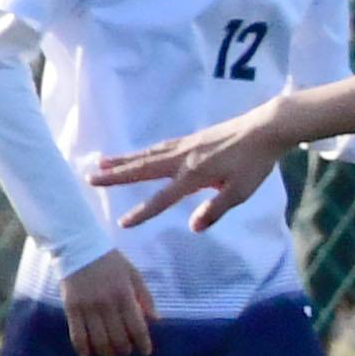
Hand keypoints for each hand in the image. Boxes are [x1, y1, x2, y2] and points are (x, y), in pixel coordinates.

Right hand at [60, 249, 156, 355]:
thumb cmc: (111, 261)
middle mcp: (107, 304)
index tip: (145, 352)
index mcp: (125, 295)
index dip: (143, 343)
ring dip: (106, 353)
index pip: (137, 327)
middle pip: (118, 338)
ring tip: (109, 355)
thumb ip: (145, 297)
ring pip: (99, 340)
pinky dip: (82, 348)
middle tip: (125, 353)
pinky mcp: (71, 308)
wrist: (79, 246)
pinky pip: (76, 334)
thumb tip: (156, 320)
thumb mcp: (134, 274)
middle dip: (124, 351)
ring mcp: (88, 307)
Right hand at [92, 98, 293, 231]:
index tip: (122, 222)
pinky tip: (137, 154)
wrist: (265, 128)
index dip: (143, 212)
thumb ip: (214, 209)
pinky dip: (142, 151)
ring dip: (123, 160)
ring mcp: (185, 145)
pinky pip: (159, 146)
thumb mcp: (240, 192)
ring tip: (101, 163)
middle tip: (89, 178)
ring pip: (147, 154)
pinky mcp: (191, 138)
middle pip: (142, 168)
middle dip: (115, 175)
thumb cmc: (255, 163)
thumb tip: (192, 227)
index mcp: (194, 175)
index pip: (163, 198)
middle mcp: (183, 159)